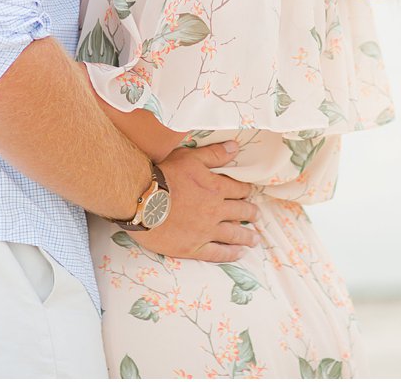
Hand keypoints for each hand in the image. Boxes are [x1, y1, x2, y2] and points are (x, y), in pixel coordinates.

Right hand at [135, 142, 260, 262]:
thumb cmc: (163, 175)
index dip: (246, 191)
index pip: (238, 190)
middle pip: (240, 212)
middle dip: (251, 214)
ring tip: (255, 239)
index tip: (250, 194)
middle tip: (257, 217)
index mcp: (215, 188)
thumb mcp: (190, 158)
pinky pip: (217, 253)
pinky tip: (239, 253)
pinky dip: (230, 253)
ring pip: (233, 234)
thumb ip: (214, 154)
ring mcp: (205, 231)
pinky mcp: (193, 247)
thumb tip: (235, 147)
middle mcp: (215, 211)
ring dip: (247, 236)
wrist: (142, 200)